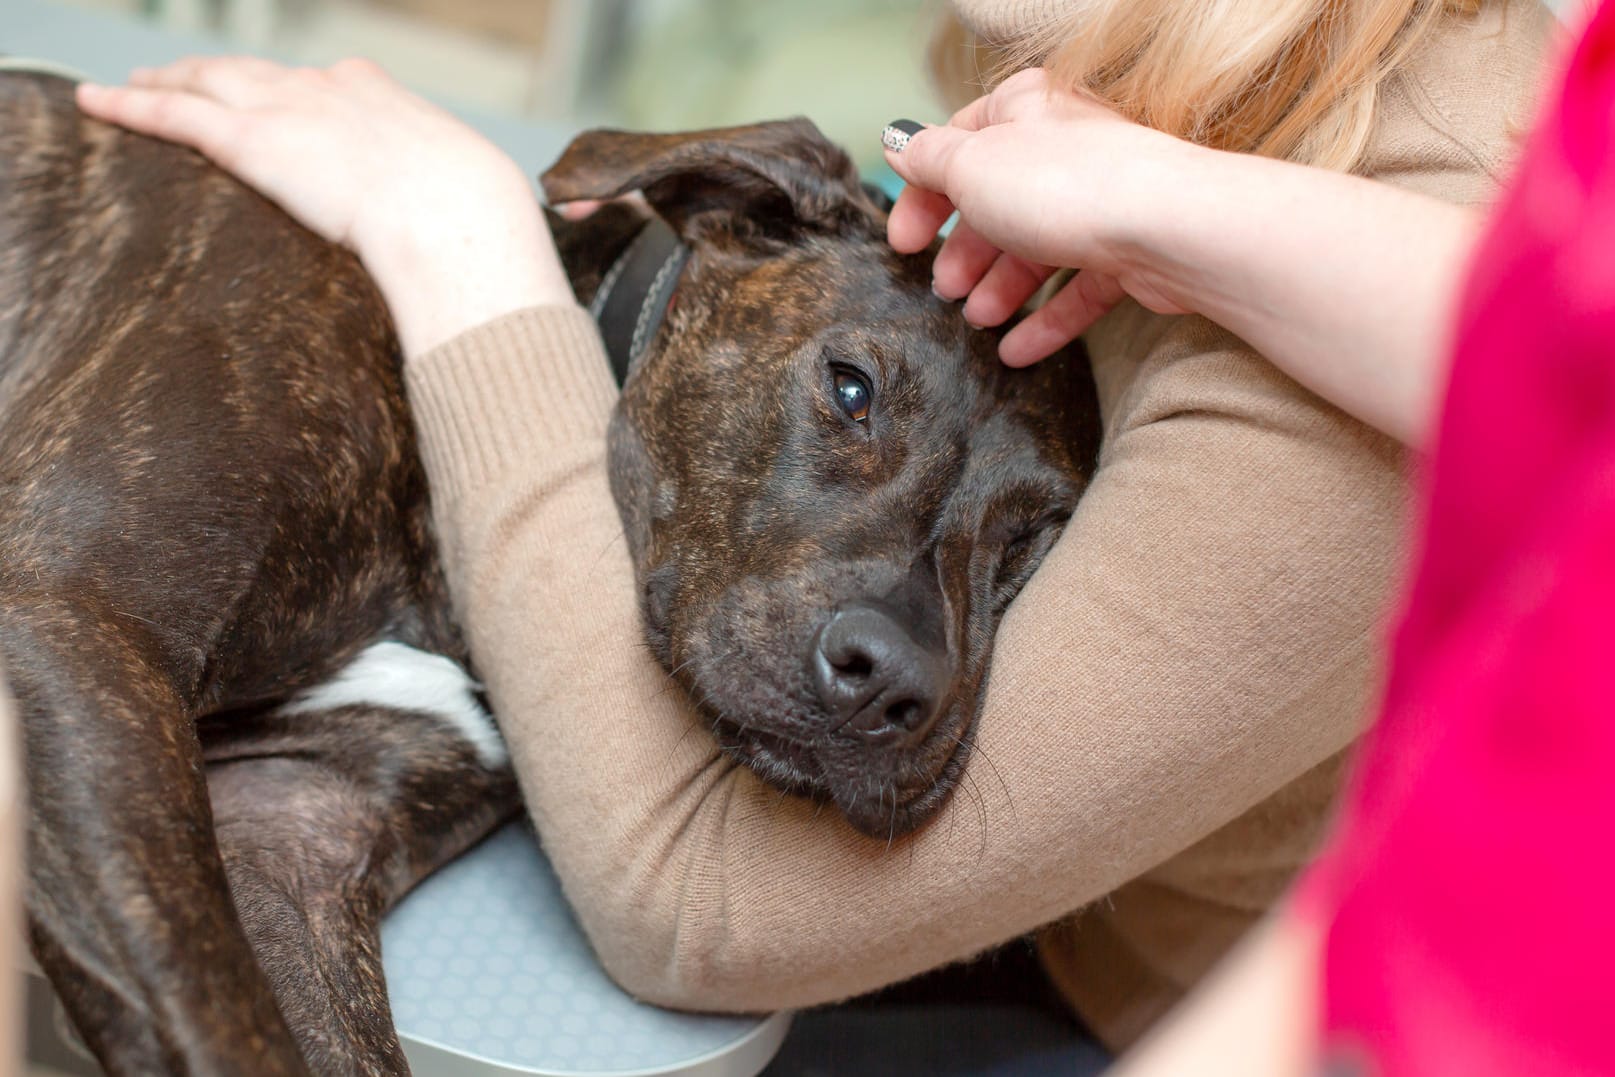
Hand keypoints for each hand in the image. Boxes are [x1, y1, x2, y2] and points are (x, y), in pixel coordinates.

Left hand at [76, 57, 574, 354]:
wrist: (459, 222)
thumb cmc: (482, 229)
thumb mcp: (480, 210)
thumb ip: (464, 224)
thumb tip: (493, 272)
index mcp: (391, 102)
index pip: (334, 83)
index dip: (303, 90)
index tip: (287, 100)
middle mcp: (334, 90)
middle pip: (260, 73)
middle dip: (222, 75)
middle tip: (186, 79)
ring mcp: (290, 108)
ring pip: (209, 81)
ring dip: (167, 81)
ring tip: (131, 88)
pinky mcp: (253, 138)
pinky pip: (177, 112)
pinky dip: (133, 105)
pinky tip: (102, 101)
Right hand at [883, 69, 1196, 364]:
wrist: (1167, 227)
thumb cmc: (1066, 184)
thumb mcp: (971, 165)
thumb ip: (930, 159)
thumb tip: (900, 144)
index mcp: (1025, 111)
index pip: (959, 147)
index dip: (924, 196)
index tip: (904, 243)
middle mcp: (1064, 150)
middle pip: (998, 204)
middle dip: (966, 252)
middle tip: (943, 289)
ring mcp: (1099, 202)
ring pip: (1037, 248)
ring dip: (1001, 289)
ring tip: (978, 320)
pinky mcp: (1129, 252)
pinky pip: (1078, 290)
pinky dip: (1045, 321)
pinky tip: (1014, 353)